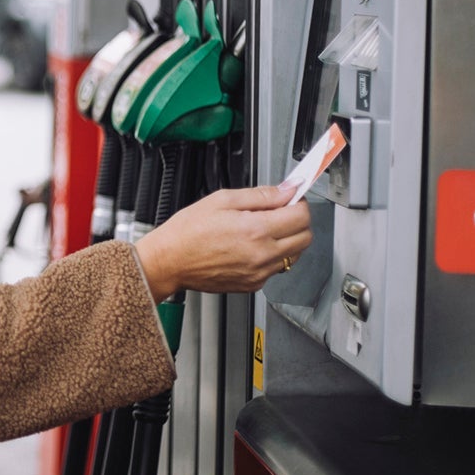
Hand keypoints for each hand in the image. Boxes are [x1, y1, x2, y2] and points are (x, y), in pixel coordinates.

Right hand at [134, 184, 311, 300]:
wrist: (169, 261)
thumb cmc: (188, 232)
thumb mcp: (222, 200)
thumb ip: (259, 195)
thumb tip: (286, 190)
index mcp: (256, 230)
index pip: (301, 216)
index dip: (298, 202)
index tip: (291, 198)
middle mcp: (262, 254)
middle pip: (305, 237)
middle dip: (298, 221)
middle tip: (280, 213)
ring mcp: (259, 273)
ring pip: (295, 255)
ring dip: (288, 240)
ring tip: (262, 230)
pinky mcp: (253, 284)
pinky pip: (276, 268)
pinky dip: (272, 256)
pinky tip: (251, 247)